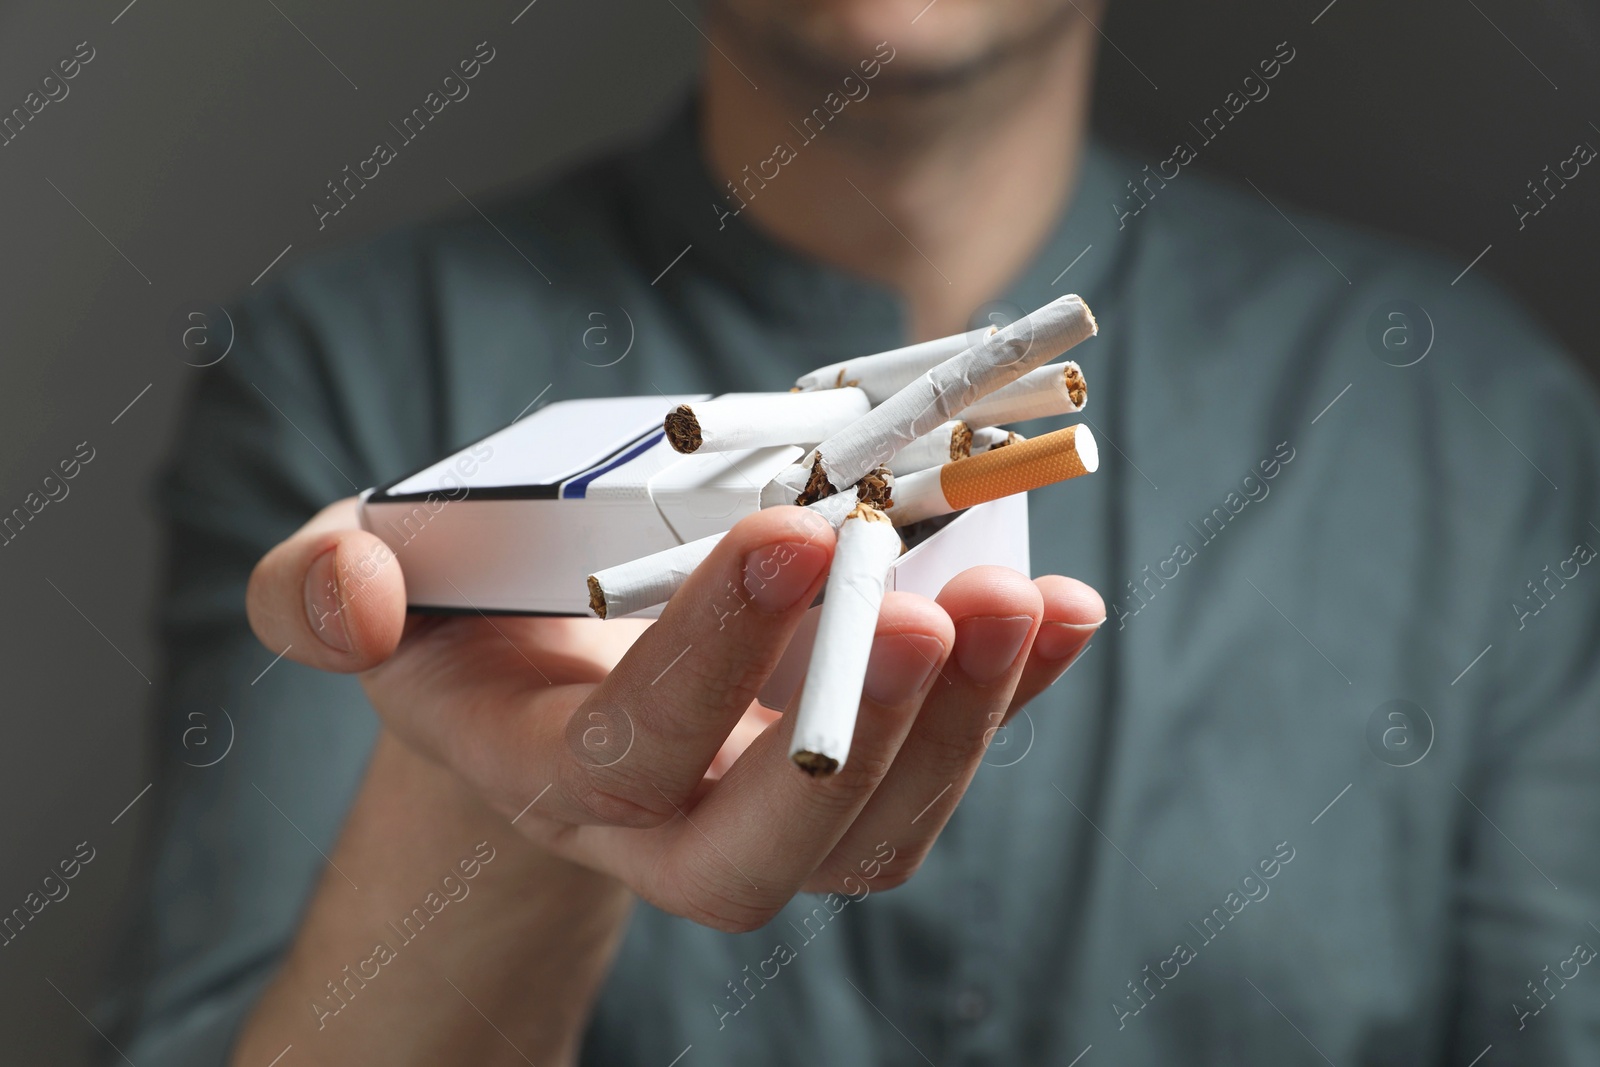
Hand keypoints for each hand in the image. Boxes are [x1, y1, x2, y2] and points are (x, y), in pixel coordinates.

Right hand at [247, 497, 1101, 930]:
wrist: (551, 652)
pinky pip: (944, 775)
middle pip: (767, 847)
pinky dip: (1017, 696)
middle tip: (927, 610)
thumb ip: (321, 591)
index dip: (710, 661)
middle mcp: (666, 826)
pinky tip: (1062, 610)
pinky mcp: (855, 785)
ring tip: (1022, 596)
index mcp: (547, 770)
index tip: (789, 534)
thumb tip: (358, 603)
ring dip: (965, 723)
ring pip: (880, 833)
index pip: (630, 748)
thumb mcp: (367, 577)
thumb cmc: (470, 605)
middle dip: (854, 738)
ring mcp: (773, 817)